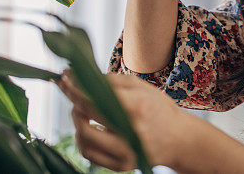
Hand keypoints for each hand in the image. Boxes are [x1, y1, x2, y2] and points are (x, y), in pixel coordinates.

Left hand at [56, 69, 190, 171]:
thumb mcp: (143, 87)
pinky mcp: (121, 165)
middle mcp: (130, 131)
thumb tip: (86, 77)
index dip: (75, 88)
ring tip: (82, 111)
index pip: (95, 97)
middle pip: (85, 117)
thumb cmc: (160, 110)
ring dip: (76, 121)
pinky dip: (82, 139)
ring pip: (83, 138)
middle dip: (73, 102)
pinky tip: (88, 127)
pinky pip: (89, 154)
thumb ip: (114, 81)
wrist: (179, 140)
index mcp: (136, 106)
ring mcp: (125, 152)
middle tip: (73, 93)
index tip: (63, 79)